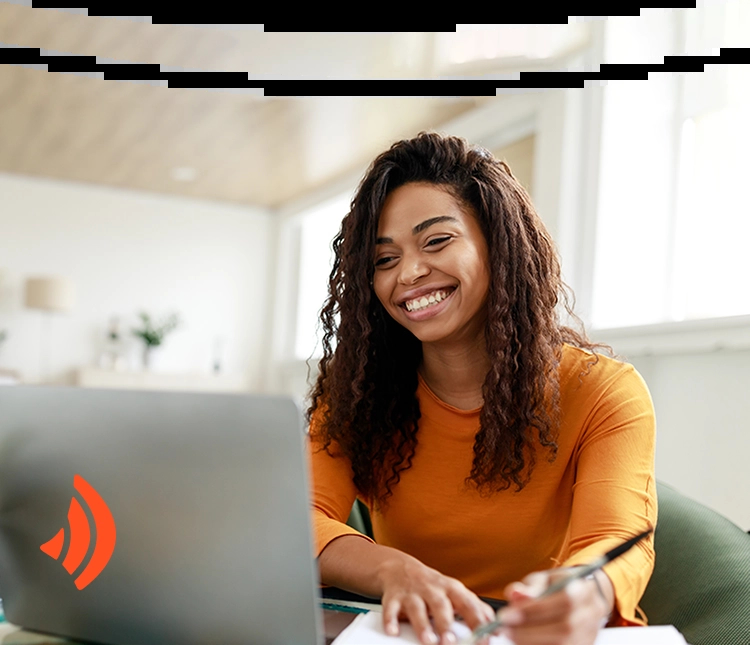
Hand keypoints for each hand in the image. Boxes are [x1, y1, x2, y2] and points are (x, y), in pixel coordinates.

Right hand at [377, 552, 495, 644]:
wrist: (400, 568)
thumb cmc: (433, 587)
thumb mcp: (455, 593)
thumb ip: (474, 608)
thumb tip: (497, 628)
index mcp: (452, 589)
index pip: (468, 604)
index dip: (477, 621)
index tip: (484, 638)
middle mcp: (432, 589)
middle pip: (441, 605)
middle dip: (446, 623)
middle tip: (450, 642)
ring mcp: (412, 592)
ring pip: (417, 608)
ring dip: (422, 625)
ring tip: (428, 640)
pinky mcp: (393, 596)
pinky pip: (390, 608)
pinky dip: (390, 620)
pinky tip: (393, 631)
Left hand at [496, 568, 612, 644]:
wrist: (583, 600)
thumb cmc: (558, 587)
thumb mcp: (544, 579)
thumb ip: (530, 587)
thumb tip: (514, 594)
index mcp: (583, 590)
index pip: (564, 601)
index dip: (535, 610)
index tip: (506, 615)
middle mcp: (591, 614)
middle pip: (564, 628)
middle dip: (528, 631)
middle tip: (504, 629)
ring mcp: (590, 635)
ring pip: (563, 644)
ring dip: (531, 642)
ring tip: (511, 635)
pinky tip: (522, 642)